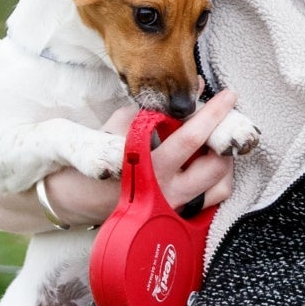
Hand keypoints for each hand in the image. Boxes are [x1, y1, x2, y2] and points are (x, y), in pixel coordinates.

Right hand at [42, 93, 241, 224]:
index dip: (212, 113)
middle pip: (214, 164)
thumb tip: (196, 87)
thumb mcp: (117, 124)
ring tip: (218, 137)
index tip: (227, 95)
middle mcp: (162, 192)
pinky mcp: (176, 217)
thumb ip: (157, 108)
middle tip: (228, 115)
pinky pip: (212, 200)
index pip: (190, 138)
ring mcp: (171, 208)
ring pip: (219, 185)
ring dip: (225, 158)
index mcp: (145, 167)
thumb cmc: (95, 154)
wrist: (76, 196)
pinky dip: (219, 178)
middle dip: (225, 135)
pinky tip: (210, 159)